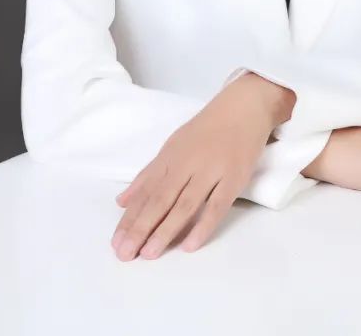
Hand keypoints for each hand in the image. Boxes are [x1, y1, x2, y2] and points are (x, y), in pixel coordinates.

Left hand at [110, 73, 292, 260]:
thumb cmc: (207, 129)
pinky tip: (189, 245)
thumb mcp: (173, 146)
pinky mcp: (234, 178)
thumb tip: (121, 201)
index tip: (116, 243)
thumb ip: (149, 174)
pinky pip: (217, 206)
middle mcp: (187, 163)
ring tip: (149, 253)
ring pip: (185, 205)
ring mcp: (211, 170)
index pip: (146, 192)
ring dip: (165, 230)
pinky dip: (203, 226)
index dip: (130, 218)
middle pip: (160, 199)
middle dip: (141, 227)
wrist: (244, 107)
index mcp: (170, 157)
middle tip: (125, 254)